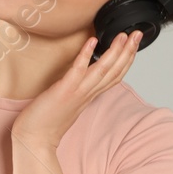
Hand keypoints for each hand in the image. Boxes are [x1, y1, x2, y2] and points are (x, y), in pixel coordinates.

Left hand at [10, 30, 144, 148]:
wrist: (34, 139)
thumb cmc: (46, 122)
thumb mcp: (68, 102)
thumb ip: (78, 89)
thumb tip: (82, 74)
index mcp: (90, 96)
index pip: (115, 76)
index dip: (127, 60)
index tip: (134, 44)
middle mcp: (88, 94)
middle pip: (115, 71)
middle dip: (128, 51)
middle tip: (138, 34)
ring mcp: (78, 92)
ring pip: (103, 70)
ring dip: (115, 52)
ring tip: (123, 36)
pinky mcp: (64, 91)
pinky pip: (78, 70)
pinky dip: (86, 55)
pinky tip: (92, 41)